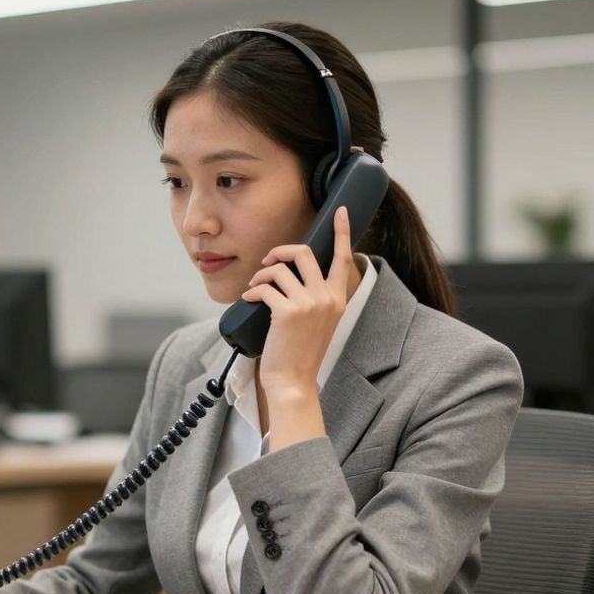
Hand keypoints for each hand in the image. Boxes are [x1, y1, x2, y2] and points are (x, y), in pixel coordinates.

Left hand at [240, 206, 354, 397]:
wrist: (293, 381)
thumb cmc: (300, 352)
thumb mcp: (318, 321)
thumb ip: (315, 297)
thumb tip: (292, 273)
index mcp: (338, 298)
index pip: (344, 258)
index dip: (341, 232)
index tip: (340, 212)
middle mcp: (327, 297)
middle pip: (304, 252)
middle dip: (280, 251)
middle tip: (268, 263)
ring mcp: (309, 303)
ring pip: (280, 268)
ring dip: (261, 274)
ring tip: (255, 286)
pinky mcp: (288, 311)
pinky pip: (264, 287)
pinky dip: (252, 290)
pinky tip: (249, 299)